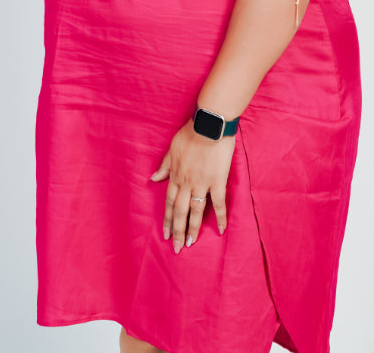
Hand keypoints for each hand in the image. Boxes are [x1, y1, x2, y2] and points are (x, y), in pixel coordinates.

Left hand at [150, 118, 235, 253]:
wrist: (209, 125)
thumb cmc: (190, 133)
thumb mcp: (172, 148)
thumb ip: (164, 166)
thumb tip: (153, 179)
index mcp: (176, 175)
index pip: (170, 202)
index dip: (168, 219)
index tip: (166, 234)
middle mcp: (187, 183)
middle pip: (181, 211)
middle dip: (178, 231)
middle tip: (177, 248)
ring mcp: (202, 183)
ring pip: (196, 211)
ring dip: (193, 228)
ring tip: (191, 243)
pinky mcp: (217, 181)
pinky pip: (219, 203)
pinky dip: (220, 217)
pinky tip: (220, 230)